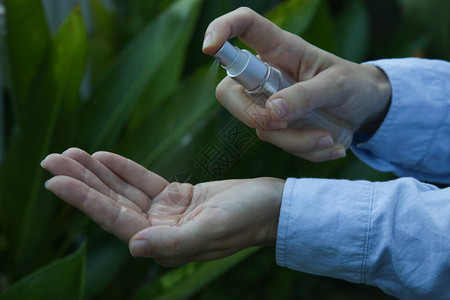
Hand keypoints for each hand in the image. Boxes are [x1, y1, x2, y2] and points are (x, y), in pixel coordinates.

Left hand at [41, 148, 283, 266]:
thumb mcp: (213, 229)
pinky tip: (104, 157)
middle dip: (82, 182)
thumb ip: (174, 242)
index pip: (116, 220)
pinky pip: (144, 181)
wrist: (272, 205)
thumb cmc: (249, 218)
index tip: (56, 181)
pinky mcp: (177, 197)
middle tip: (52, 159)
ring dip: (98, 173)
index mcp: (165, 243)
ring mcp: (167, 213)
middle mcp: (160, 230)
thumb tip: (134, 246)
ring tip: (70, 154)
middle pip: (112, 203)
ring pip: (124, 190)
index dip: (85, 200)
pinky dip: (125, 169)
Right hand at [202, 7, 390, 161]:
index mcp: (280, 49)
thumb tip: (272, 112)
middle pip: (229, 93)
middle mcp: (266, 76)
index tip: (209, 47)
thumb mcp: (338, 86)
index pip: (243, 27)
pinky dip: (305, 151)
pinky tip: (331, 145)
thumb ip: (306, 96)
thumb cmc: (352, 85)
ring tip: (329, 139)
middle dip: (253, 115)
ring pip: (259, 126)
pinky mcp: (278, 127)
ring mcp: (268, 103)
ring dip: (295, 140)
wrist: (366, 109)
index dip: (221, 30)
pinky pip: (279, 144)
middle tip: (284, 124)